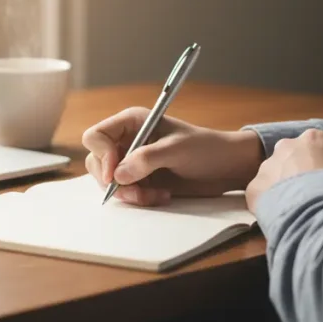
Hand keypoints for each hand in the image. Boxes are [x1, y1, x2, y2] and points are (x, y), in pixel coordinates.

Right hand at [82, 106, 264, 205]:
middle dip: (114, 181)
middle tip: (136, 192)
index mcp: (131, 122)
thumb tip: (117, 175)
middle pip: (97, 162)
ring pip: (109, 181)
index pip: (96, 136)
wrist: (226, 168)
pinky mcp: (140, 179)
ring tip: (155, 195)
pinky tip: (161, 196)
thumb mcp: (177, 150)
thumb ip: (146, 159)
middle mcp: (127, 140)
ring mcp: (131, 161)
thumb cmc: (206, 148)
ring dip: (129, 193)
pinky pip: (125, 193)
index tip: (114, 175)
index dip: (101, 155)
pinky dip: (139, 199)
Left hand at [245, 129, 322, 212]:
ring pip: (273, 176)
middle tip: (309, 195)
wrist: (317, 211)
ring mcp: (267, 165)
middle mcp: (286, 146)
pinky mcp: (253, 186)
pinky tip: (280, 218)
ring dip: (281, 189)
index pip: (317, 148)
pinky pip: (261, 195)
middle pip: (291, 158)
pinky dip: (268, 205)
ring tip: (295, 210)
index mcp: (315, 139)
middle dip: (297, 174)